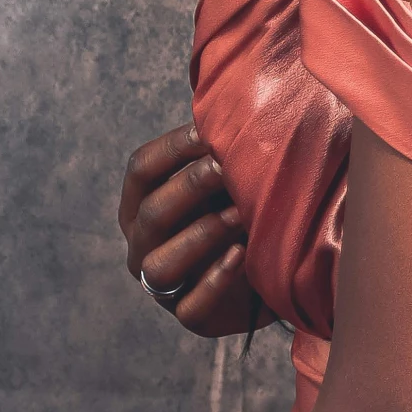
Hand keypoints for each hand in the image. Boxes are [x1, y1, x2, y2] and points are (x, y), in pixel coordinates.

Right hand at [118, 121, 274, 337]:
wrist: (271, 264)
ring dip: (201, 235)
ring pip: (160, 265)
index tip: (210, 132)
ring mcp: (161, 285)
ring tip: (240, 214)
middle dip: (191, 186)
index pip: (141, 169)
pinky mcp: (190, 316)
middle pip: (151, 213)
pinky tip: (242, 255)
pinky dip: (216, 279)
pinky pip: (191, 305)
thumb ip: (221, 142)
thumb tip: (234, 95)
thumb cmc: (241, 205)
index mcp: (142, 202)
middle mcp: (142, 244)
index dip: (172, 149)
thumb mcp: (227, 172)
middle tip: (228, 167)